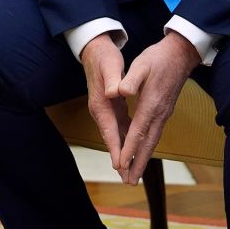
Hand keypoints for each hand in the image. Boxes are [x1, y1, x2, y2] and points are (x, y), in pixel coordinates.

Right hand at [80, 33, 130, 170]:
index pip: (109, 130)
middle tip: (129, 178)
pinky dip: (126, 139)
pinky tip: (134, 146)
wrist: (95, 49)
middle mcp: (101, 110)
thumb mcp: (110, 66)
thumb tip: (113, 93)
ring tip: (131, 170)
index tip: (121, 165)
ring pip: (116, 136)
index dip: (116, 148)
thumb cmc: (104, 57)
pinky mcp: (111, 106)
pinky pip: (120, 127)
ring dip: (123, 152)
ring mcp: (106, 109)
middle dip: (120, 158)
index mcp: (101, 104)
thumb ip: (112, 80)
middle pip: (112, 139)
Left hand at [115, 31, 200, 184]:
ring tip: (135, 175)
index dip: (129, 148)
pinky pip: (155, 134)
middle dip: (138, 163)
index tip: (122, 164)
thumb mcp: (141, 64)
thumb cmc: (158, 57)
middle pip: (148, 143)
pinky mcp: (165, 111)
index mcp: (151, 103)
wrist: (181, 54)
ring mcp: (164, 113)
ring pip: (153, 141)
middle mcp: (160, 112)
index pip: (138, 130)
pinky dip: (148, 146)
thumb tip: (119, 91)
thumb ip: (130, 79)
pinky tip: (143, 152)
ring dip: (144, 158)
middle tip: (129, 181)